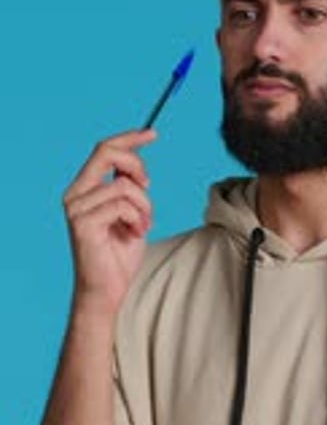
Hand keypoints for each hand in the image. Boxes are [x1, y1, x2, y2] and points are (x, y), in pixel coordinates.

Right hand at [63, 129, 156, 315]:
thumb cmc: (119, 255)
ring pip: (124, 185)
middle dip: (137, 165)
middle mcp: (75, 195)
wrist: (107, 290)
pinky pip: (122, 206)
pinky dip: (138, 219)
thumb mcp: (130, 213)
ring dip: (144, 206)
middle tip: (148, 187)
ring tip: (143, 225)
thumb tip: (136, 166)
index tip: (152, 134)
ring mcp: (77, 209)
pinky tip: (135, 234)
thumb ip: (128, 189)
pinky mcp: (84, 224)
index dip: (129, 138)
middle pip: (107, 153)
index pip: (103, 150)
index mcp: (84, 189)